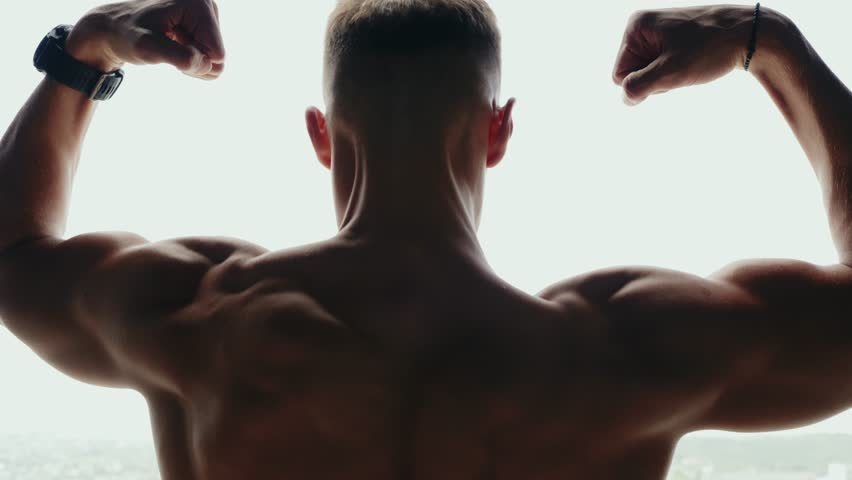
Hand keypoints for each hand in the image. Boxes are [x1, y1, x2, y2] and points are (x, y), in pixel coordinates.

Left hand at [65, 0, 224, 79]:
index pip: (216, 53)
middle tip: (165, 47)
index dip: (192, 61)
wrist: (112, 27)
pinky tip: (172, 42)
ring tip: (167, 43)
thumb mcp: (147, 48)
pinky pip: (209, 56)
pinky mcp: (204, 22)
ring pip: (214, 59)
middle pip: (217, 56)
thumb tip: (208, 64)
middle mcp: (208, 4)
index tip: (166, 47)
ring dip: (189, 59)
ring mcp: (207, 14)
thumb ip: (178, 57)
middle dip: (192, 60)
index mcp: (198, 4)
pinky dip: (189, 55)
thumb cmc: (127, 36)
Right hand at [612, 5, 754, 104]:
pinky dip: (675, 70)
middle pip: (632, 72)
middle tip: (682, 66)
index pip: (619, 74)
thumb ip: (639, 87)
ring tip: (690, 62)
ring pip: (647, 72)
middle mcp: (642, 26)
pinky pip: (660, 65)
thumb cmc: (710, 49)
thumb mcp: (671, 73)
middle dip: (655, 78)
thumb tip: (625, 98)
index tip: (670, 69)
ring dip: (667, 76)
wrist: (749, 34)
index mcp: (635, 27)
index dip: (644, 82)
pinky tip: (692, 61)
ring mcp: (656, 31)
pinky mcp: (670, 37)